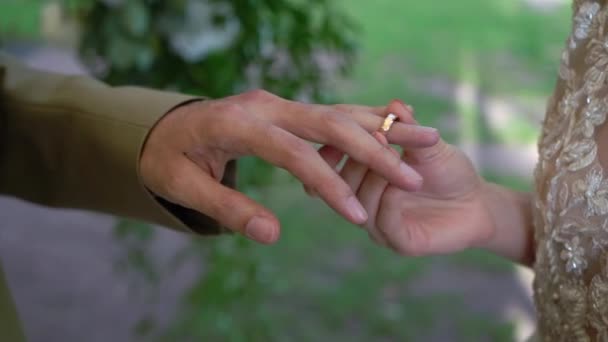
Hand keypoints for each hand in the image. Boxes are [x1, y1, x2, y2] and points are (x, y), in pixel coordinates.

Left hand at [139, 90, 438, 243]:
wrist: (167, 125)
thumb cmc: (170, 159)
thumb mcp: (184, 187)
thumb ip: (228, 209)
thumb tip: (272, 235)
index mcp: (238, 123)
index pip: (293, 154)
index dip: (328, 185)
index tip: (358, 217)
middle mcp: (265, 105)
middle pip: (329, 124)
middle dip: (373, 152)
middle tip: (412, 180)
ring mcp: (279, 102)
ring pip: (339, 112)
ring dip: (382, 130)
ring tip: (426, 142)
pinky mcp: (288, 108)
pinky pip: (334, 114)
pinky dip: (367, 124)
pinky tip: (398, 135)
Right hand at [323, 100, 494, 255]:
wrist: (479, 202)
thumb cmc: (449, 171)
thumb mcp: (428, 145)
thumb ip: (409, 129)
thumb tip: (394, 104)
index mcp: (364, 179)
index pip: (340, 162)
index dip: (343, 145)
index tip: (352, 123)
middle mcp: (366, 203)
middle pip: (344, 183)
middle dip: (358, 159)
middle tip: (375, 139)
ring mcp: (380, 225)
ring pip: (360, 202)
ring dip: (372, 178)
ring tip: (387, 157)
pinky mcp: (398, 242)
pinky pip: (383, 222)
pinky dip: (387, 201)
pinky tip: (397, 184)